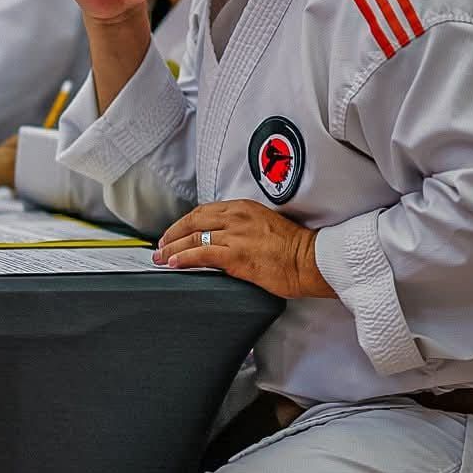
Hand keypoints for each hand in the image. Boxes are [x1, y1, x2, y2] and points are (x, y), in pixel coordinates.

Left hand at [154, 199, 335, 298]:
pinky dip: (183, 258)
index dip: (185, 222)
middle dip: (173, 234)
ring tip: (161, 257)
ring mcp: (235, 236)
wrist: (311, 260)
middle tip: (161, 245)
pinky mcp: (235, 255)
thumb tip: (226, 239)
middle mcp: (236, 218)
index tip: (176, 231)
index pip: (205, 211)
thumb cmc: (295, 248)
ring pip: (193, 238)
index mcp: (244, 208)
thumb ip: (243, 228)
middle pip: (193, 222)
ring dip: (172, 248)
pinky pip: (201, 255)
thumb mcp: (265, 226)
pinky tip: (174, 263)